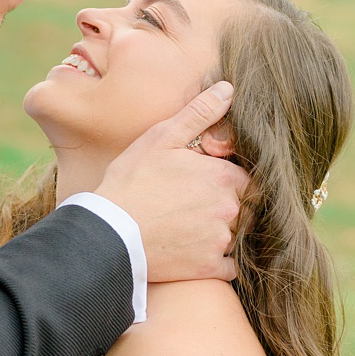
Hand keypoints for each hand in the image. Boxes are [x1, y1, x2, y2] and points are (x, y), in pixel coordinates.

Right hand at [95, 81, 246, 283]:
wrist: (107, 232)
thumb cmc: (130, 182)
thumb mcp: (160, 139)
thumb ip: (198, 114)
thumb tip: (229, 88)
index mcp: (224, 177)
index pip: (248, 180)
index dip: (229, 182)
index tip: (206, 186)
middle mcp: (231, 209)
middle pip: (248, 208)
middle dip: (230, 208)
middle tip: (196, 209)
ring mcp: (221, 240)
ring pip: (238, 236)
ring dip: (223, 233)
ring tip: (192, 230)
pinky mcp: (209, 267)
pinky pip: (230, 265)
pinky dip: (219, 260)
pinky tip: (195, 252)